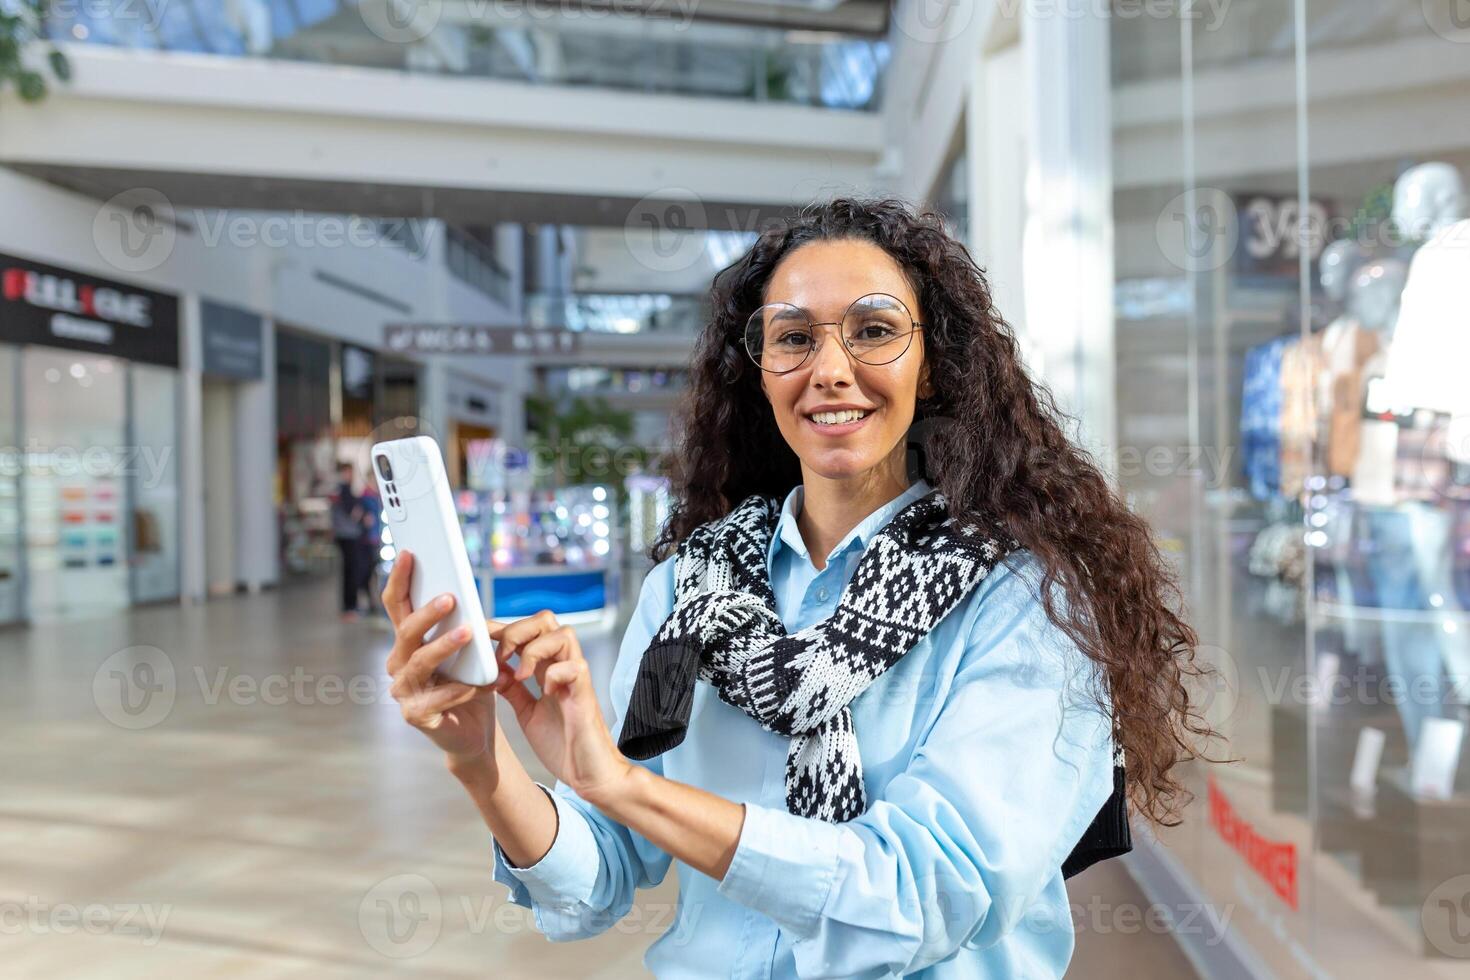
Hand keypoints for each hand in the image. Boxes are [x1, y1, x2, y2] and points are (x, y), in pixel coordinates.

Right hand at [382, 551, 497, 767]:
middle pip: (406, 631)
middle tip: (450, 597)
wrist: (474, 731)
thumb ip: (461, 623)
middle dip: (427, 612)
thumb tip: (463, 592)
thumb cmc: (471, 682)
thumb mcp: (470, 649)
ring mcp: (403, 691)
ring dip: (444, 645)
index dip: (400, 578)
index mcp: (408, 641)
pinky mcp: (415, 715)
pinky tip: (484, 683)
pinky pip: (438, 698)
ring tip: (469, 633)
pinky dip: (462, 689)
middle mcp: (399, 663)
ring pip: (419, 662)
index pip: (397, 604)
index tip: (408, 552)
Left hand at [491, 610, 634, 807]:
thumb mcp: (527, 712)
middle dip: (517, 630)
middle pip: (546, 620)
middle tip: (501, 657)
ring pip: (563, 634)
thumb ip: (513, 689)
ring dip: (534, 649)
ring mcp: (577, 678)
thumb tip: (493, 669)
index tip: (480, 636)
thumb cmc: (563, 744)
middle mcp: (563, 667)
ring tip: (519, 675)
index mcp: (548, 669)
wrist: (588, 774)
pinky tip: (544, 692)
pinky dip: (554, 674)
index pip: (528, 631)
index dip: (502, 628)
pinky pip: (574, 667)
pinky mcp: (586, 694)